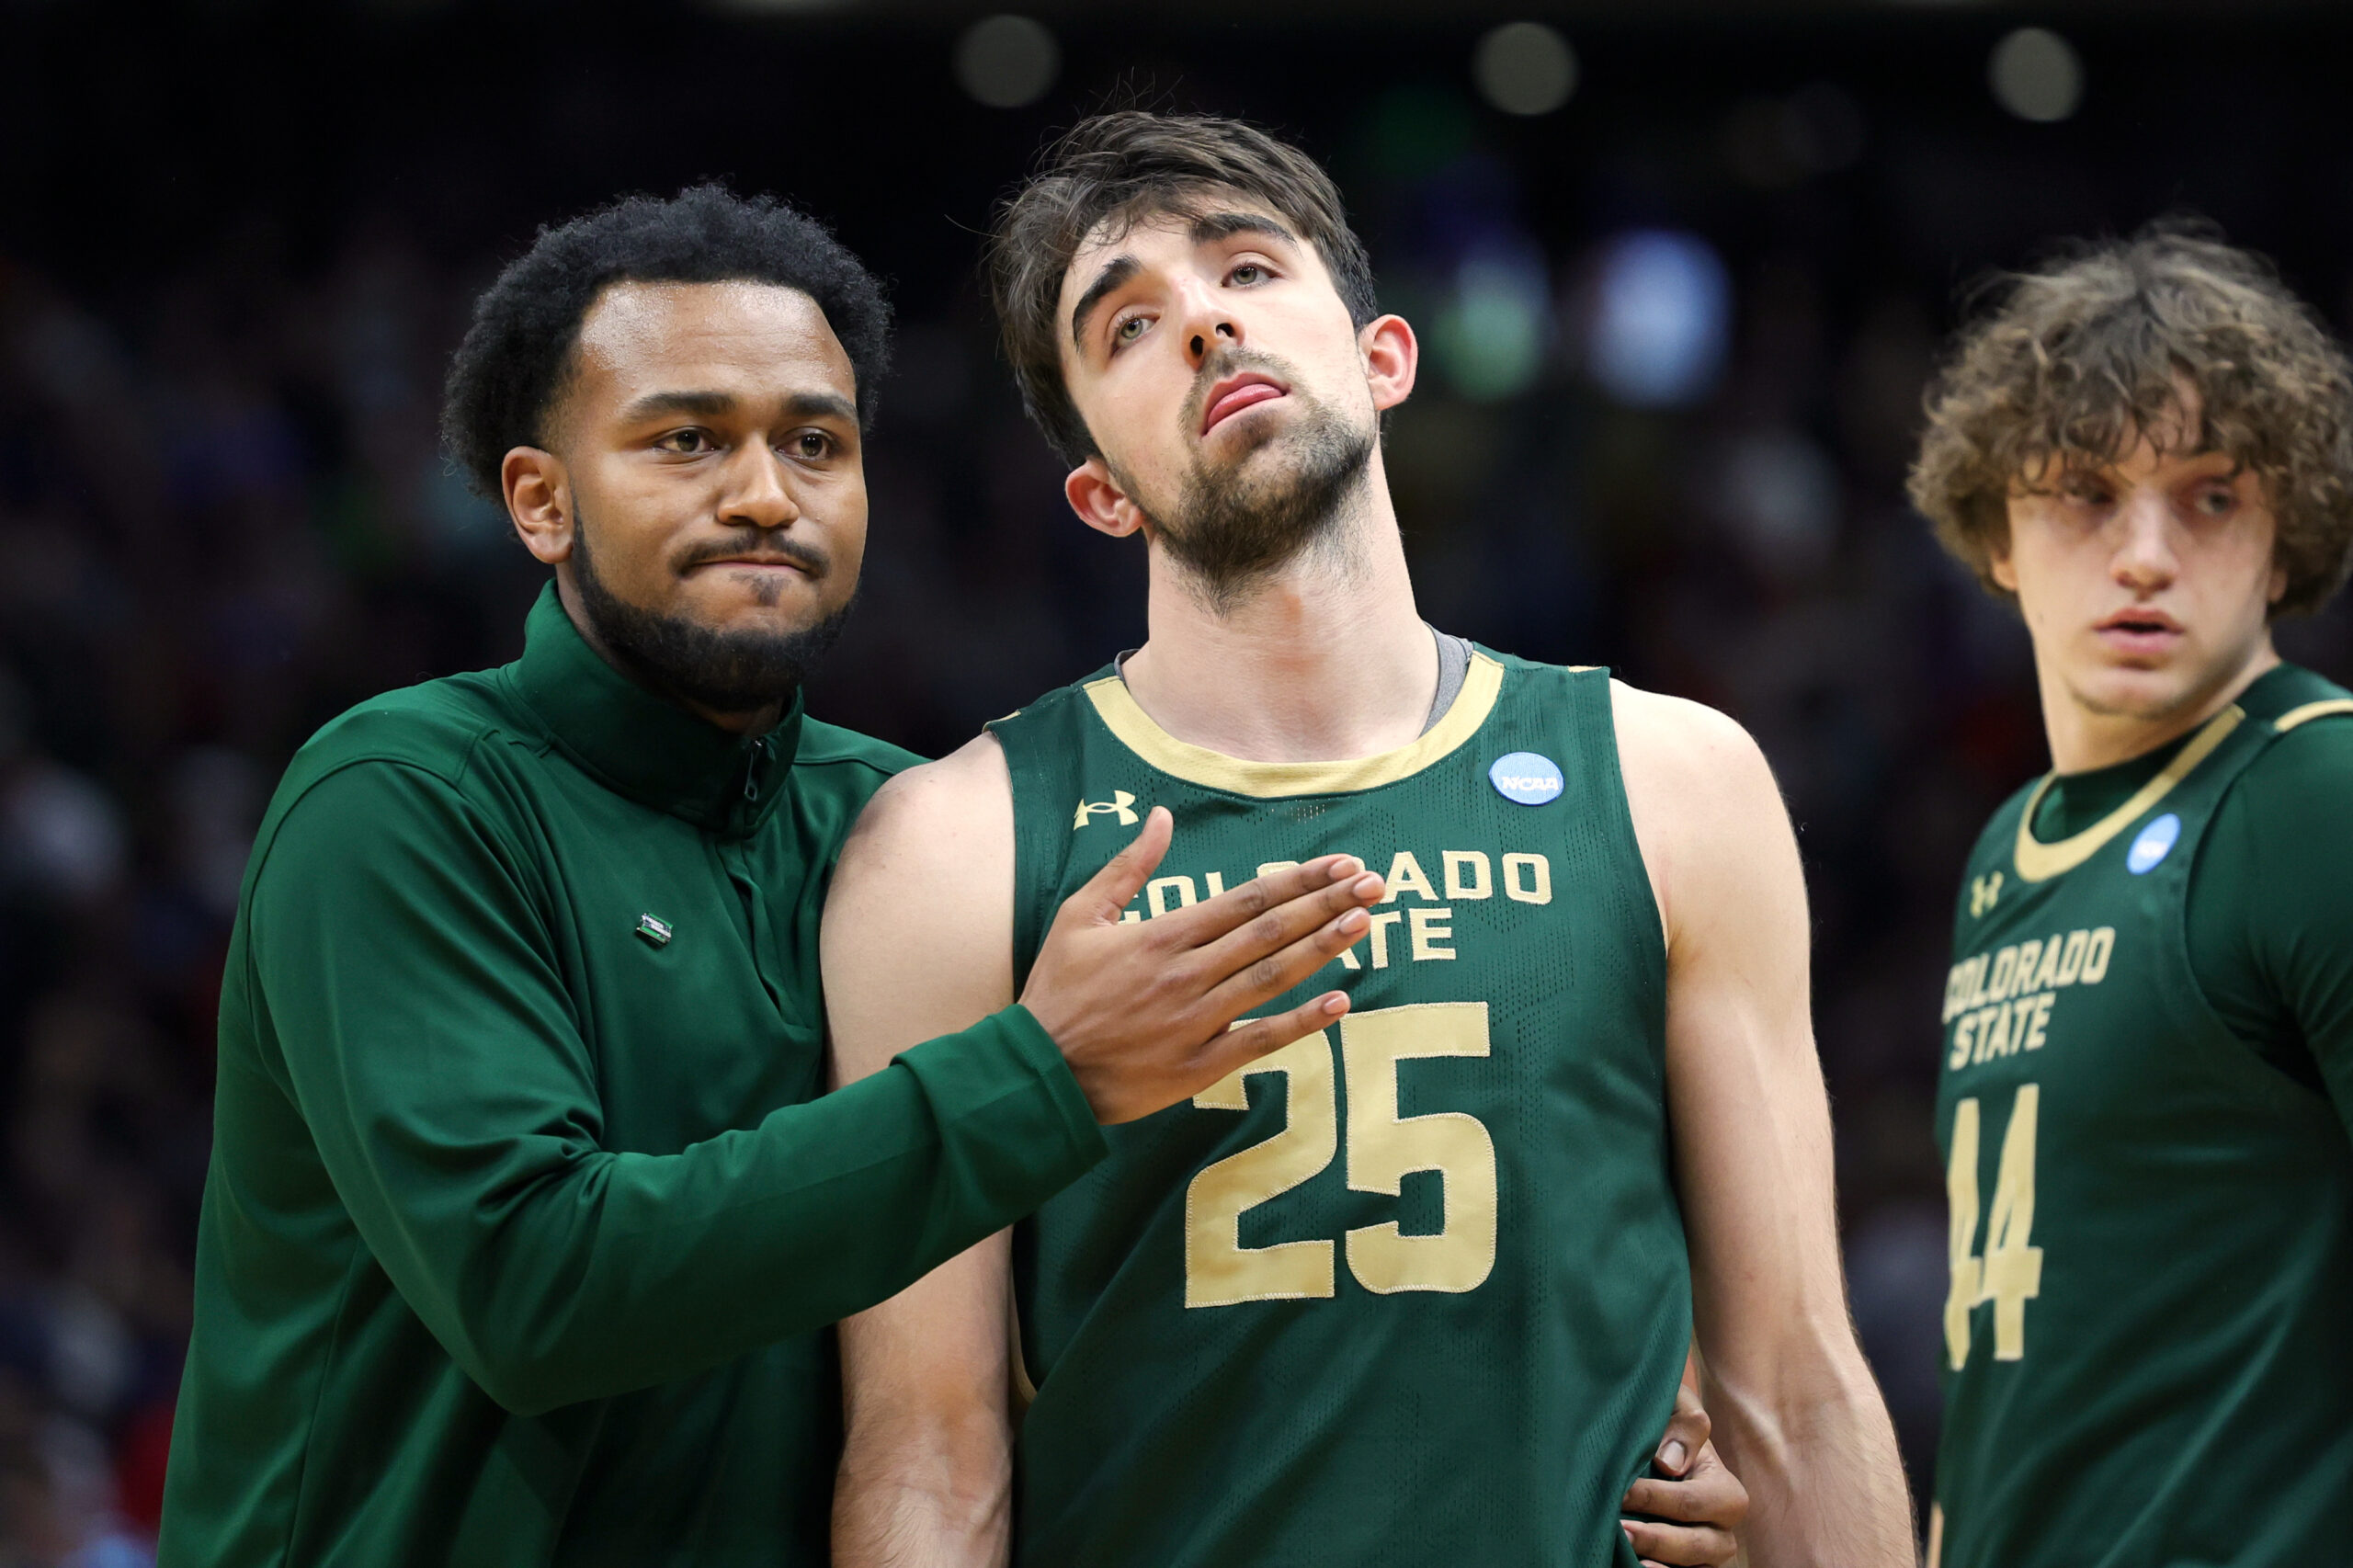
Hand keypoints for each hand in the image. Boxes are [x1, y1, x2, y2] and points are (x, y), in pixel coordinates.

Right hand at [1019, 807, 1382, 1122]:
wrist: (1037, 1073)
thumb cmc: (1057, 991)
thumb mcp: (1079, 916)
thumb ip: (1127, 867)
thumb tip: (1161, 817)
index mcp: (1163, 935)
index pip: (1247, 899)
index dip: (1299, 880)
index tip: (1340, 866)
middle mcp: (1187, 974)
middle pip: (1270, 932)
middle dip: (1326, 904)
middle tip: (1374, 885)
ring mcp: (1196, 1022)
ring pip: (1272, 978)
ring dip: (1323, 949)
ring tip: (1365, 925)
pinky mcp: (1199, 1066)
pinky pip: (1261, 1040)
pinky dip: (1302, 1022)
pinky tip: (1341, 1002)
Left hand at [1621, 1376, 1747, 1567]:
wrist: (1658, 1450)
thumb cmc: (1667, 1426)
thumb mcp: (1677, 1408)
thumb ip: (1683, 1423)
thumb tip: (1670, 1463)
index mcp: (1726, 1493)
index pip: (1691, 1502)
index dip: (1653, 1498)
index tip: (1620, 1490)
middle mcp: (1722, 1531)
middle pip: (1696, 1545)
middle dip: (1656, 1538)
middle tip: (1619, 1530)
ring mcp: (1707, 1556)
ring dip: (1659, 1561)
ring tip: (1625, 1550)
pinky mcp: (1689, 1567)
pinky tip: (1636, 1566)